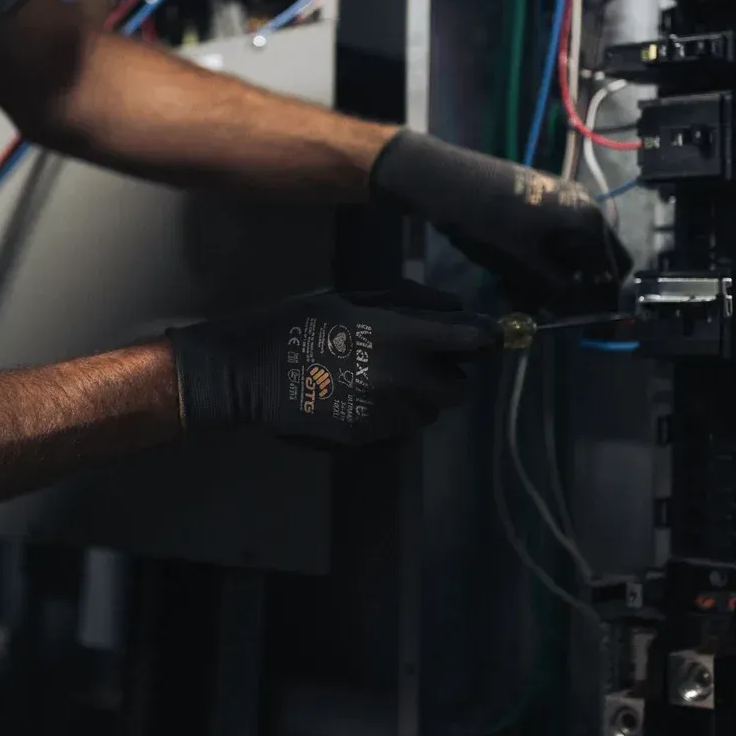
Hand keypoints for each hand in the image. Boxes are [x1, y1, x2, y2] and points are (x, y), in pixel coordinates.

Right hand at [167, 284, 498, 447]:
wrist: (248, 372)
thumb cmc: (298, 322)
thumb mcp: (351, 297)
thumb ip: (408, 303)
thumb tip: (455, 309)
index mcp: (398, 336)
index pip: (468, 341)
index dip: (483, 337)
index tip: (487, 335)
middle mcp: (401, 380)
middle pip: (457, 389)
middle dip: (446, 375)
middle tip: (420, 361)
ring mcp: (385, 415)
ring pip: (428, 412)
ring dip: (418, 398)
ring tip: (381, 379)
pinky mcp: (366, 438)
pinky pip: (398, 429)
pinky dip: (392, 415)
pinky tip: (360, 397)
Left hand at [370, 131, 631, 309]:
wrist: (448, 180)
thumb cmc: (489, 221)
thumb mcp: (525, 263)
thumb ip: (558, 288)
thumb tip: (576, 311)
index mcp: (589, 220)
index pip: (617, 266)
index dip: (606, 297)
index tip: (587, 320)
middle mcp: (583, 207)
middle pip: (594, 259)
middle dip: (576, 288)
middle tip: (551, 310)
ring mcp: (561, 202)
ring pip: (569, 252)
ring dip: (555, 277)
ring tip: (527, 296)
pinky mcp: (539, 202)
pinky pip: (551, 239)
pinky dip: (541, 261)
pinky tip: (516, 276)